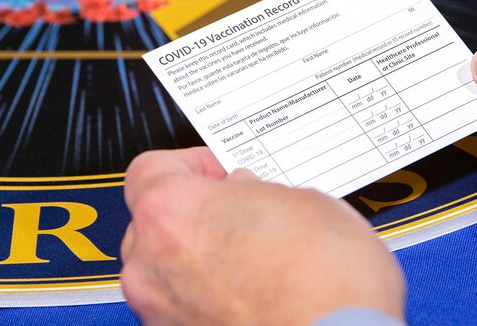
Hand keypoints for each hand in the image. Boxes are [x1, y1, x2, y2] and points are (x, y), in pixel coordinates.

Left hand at [121, 147, 405, 324]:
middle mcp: (151, 266)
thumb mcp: (304, 202)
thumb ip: (257, 192)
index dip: (193, 165)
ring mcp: (163, 313)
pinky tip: (256, 293)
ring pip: (168, 271)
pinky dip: (210, 299)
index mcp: (170, 212)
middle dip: (198, 215)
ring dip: (202, 260)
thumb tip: (250, 196)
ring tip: (257, 258)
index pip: (151, 169)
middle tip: (243, 213)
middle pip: (155, 223)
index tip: (221, 171)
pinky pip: (185, 309)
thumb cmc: (325, 284)